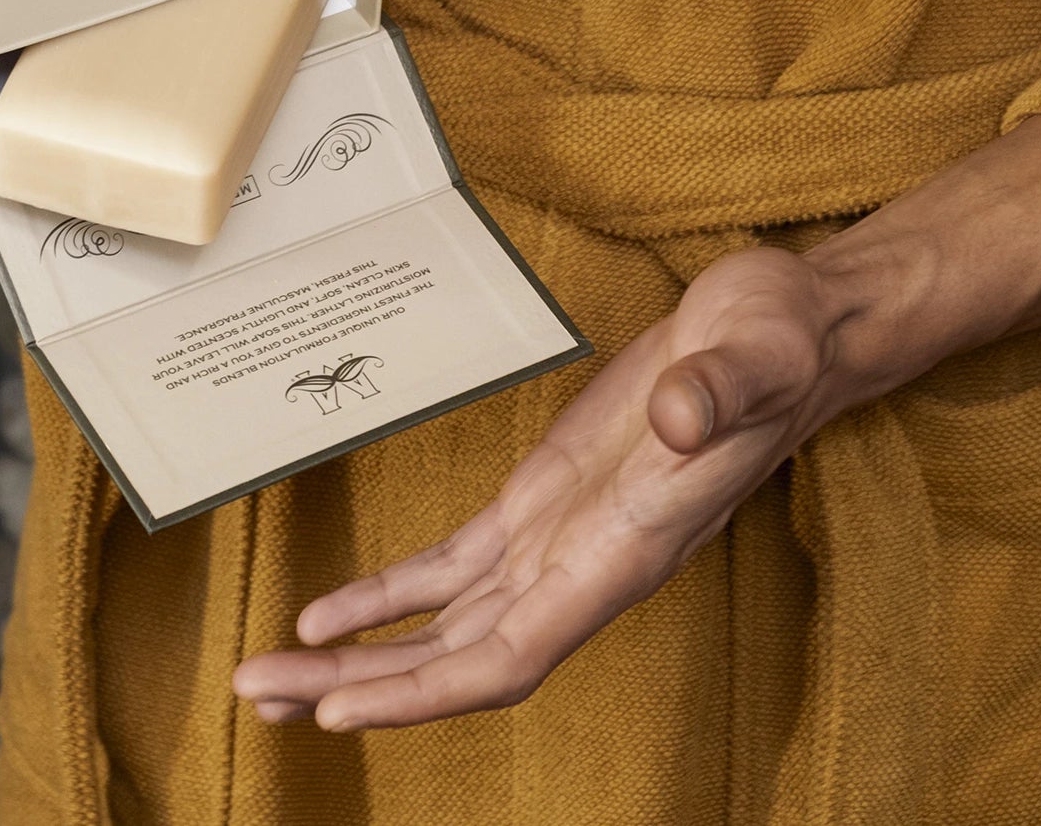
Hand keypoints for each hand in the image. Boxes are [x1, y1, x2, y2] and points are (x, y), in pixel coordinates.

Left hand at [234, 245, 853, 729]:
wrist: (781, 329)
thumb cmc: (777, 346)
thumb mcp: (757, 352)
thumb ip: (720, 392)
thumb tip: (681, 414)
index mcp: (624, 550)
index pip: (510, 653)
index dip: (425, 691)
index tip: (339, 710)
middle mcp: (584, 564)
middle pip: (456, 658)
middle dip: (358, 684)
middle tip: (259, 692)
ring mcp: (559, 535)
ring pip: (446, 626)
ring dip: (362, 654)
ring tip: (276, 671)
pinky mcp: (543, 496)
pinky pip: (454, 567)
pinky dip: (392, 594)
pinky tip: (336, 611)